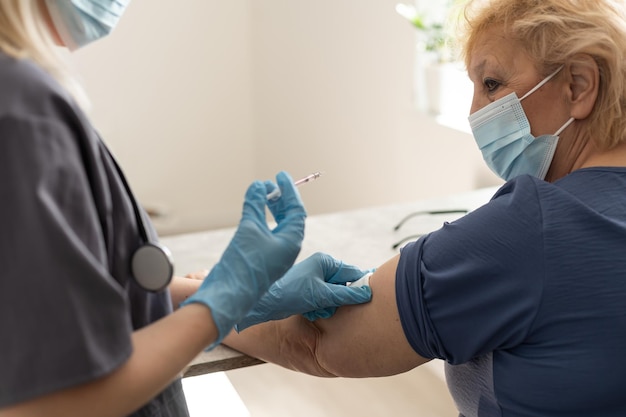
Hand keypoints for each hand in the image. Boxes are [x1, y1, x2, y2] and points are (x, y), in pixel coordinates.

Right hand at [181, 171, 305, 346]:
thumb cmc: (242, 264)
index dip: (289, 190)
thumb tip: (259, 185)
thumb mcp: (249, 228)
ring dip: (271, 208)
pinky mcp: (262, 261)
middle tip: (271, 182)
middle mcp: (287, 249)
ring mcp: (275, 256)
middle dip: (281, 198)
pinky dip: (261, 220)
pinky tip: (252, 213)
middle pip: (289, 217)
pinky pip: (267, 235)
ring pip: (278, 226)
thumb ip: (255, 204)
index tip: (280, 175)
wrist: (227, 295)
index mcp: (292, 242)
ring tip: (262, 193)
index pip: (296, 210)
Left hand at [235, 252, 372, 331]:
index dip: (360, 286)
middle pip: (343, 286)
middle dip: (338, 300)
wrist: (265, 303)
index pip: (352, 272)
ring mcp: (313, 278)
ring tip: (317, 310)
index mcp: (325, 261)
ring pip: (333, 296)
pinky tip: (310, 312)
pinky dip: (319, 308)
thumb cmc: (291, 294)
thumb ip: (346, 294)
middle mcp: (320, 267)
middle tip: (330, 307)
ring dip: (328, 306)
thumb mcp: (322, 295)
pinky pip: (323, 300)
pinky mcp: (307, 290)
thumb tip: (367, 293)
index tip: (369, 298)